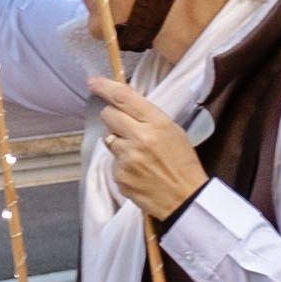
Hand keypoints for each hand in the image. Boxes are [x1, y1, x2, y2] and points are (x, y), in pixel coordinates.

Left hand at [93, 76, 207, 221]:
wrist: (186, 199)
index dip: (105, 87)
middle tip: (126, 126)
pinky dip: (122, 164)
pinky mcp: (119, 176)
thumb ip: (148, 116)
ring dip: (118, 142)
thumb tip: (122, 104)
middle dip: (113, 117)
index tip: (94, 82)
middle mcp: (139, 138)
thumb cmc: (183, 163)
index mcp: (157, 123)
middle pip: (108, 115)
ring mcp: (127, 159)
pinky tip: (138, 171)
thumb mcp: (173, 131)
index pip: (123, 98)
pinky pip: (112, 161)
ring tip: (138, 154)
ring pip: (108, 138)